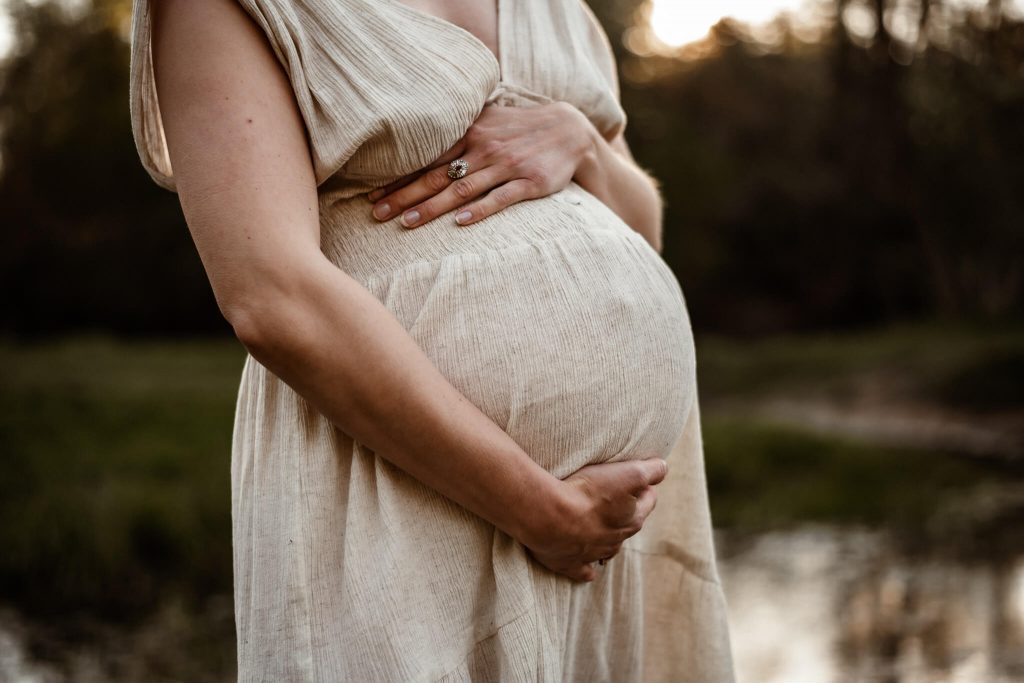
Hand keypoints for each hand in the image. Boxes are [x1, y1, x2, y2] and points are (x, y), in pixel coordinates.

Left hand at [367, 101, 597, 227]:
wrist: (571, 131)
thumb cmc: (522, 128)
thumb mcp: (489, 119)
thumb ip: (459, 129)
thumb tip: (422, 138)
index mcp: (471, 133)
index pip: (427, 158)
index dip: (399, 177)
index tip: (373, 194)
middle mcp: (484, 148)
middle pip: (437, 175)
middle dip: (404, 196)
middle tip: (378, 214)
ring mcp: (507, 166)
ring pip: (462, 189)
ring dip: (432, 207)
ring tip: (407, 223)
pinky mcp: (529, 183)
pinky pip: (499, 198)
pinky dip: (478, 211)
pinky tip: (458, 223)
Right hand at [517, 457, 667, 582]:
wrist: (552, 517)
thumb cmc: (590, 493)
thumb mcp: (630, 473)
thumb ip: (651, 470)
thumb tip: (663, 468)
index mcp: (632, 520)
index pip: (648, 502)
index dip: (645, 489)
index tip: (637, 481)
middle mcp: (616, 540)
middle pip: (628, 525)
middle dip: (625, 512)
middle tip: (614, 498)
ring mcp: (593, 554)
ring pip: (608, 549)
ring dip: (606, 538)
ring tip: (598, 527)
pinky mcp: (570, 564)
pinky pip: (583, 571)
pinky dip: (586, 569)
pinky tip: (588, 569)